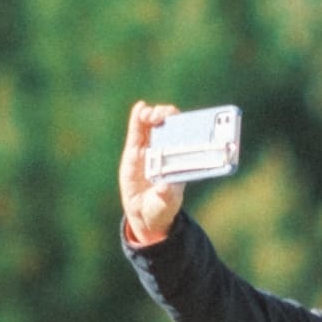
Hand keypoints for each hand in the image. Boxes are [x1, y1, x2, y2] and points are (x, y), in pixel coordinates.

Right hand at [118, 101, 185, 245]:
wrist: (144, 214)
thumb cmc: (161, 207)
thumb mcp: (166, 203)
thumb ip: (166, 195)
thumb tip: (164, 186)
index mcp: (180, 159)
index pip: (187, 134)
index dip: (188, 123)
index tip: (187, 119)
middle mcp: (166, 150)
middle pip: (170, 124)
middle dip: (168, 115)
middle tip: (165, 117)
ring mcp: (149, 149)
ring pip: (152, 124)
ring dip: (153, 114)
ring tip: (150, 115)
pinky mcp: (134, 151)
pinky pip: (136, 131)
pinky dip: (137, 117)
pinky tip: (140, 107)